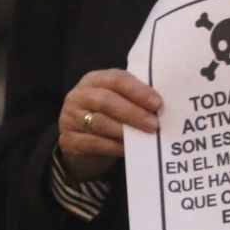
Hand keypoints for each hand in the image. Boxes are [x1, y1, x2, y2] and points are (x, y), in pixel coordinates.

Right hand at [58, 69, 162, 183]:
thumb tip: (160, 107)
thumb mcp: (116, 102)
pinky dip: (113, 146)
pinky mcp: (69, 140)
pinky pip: (94, 143)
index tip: (157, 103)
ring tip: (144, 137)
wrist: (80, 145)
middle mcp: (79, 96)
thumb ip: (132, 99)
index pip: (116, 79)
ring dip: (125, 130)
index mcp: (94, 80)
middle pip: (107, 100)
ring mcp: (70, 118)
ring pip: (100, 122)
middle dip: (133, 112)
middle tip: (154, 124)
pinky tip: (128, 150)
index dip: (138, 90)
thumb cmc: (106, 118)